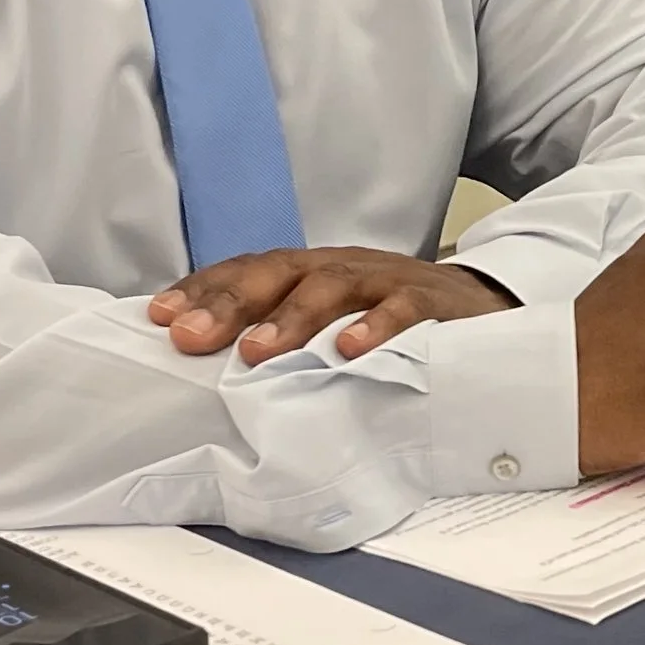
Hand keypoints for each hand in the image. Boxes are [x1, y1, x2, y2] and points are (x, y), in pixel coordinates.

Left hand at [150, 246, 517, 364]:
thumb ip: (289, 341)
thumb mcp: (337, 324)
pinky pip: (402, 309)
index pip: (247, 271)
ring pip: (330, 286)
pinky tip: (350, 351)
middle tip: (188, 337)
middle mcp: (341, 268)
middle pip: (276, 272)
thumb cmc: (398, 324)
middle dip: (228, 303)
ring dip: (289, 318)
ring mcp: (386, 281)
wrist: (487, 307)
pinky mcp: (432, 302)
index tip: (156, 317)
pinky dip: (376, 327)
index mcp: (311, 273)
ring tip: (254, 352)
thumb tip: (218, 375)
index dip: (202, 290)